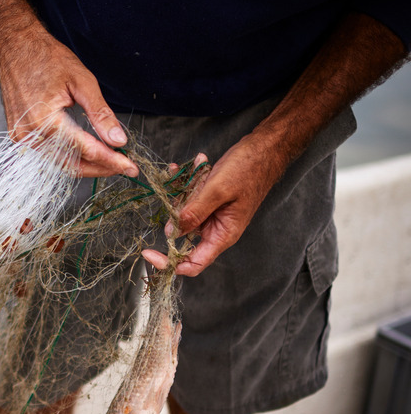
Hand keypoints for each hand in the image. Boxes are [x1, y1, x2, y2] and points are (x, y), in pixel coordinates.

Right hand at [0, 26, 138, 177]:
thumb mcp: (82, 82)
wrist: (16, 48)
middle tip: (124, 166)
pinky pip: (48, 154)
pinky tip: (86, 153)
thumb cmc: (47, 58)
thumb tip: (118, 139)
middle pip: (72, 163)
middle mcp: (30, 134)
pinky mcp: (20, 135)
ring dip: (86, 164)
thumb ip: (100, 113)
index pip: (84, 150)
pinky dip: (69, 156)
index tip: (130, 166)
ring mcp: (22, 136)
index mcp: (45, 120)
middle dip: (100, 167)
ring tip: (109, 160)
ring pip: (59, 163)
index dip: (110, 160)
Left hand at [141, 136, 281, 276]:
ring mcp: (211, 214)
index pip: (193, 263)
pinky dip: (188, 181)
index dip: (169, 263)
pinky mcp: (207, 200)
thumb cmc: (249, 169)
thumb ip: (194, 212)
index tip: (148, 252)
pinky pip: (189, 196)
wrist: (265, 149)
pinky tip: (196, 164)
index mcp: (223, 235)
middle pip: (183, 233)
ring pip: (183, 211)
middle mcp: (216, 228)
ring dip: (184, 190)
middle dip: (176, 211)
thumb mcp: (219, 190)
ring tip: (196, 170)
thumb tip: (172, 232)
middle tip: (181, 188)